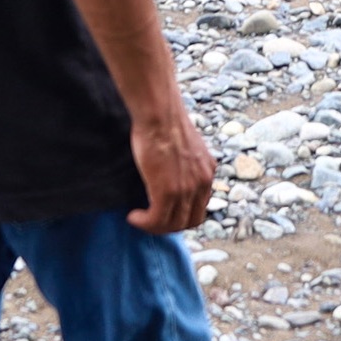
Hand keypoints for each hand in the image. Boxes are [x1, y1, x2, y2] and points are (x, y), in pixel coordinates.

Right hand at [129, 103, 216, 234]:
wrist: (159, 114)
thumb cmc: (164, 121)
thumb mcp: (185, 145)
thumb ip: (185, 162)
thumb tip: (171, 171)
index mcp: (207, 171)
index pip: (200, 206)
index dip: (182, 214)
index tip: (164, 212)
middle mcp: (202, 183)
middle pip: (190, 221)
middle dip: (169, 225)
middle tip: (150, 220)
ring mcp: (187, 190)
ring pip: (173, 224)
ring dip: (154, 226)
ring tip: (139, 219)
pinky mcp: (168, 193)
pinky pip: (157, 220)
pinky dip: (144, 223)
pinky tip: (133, 216)